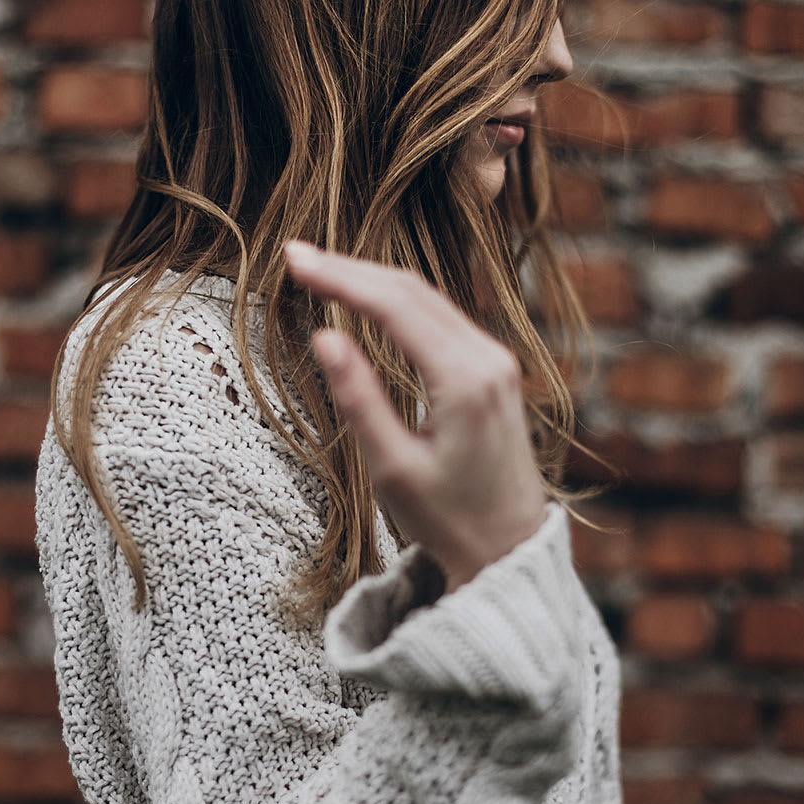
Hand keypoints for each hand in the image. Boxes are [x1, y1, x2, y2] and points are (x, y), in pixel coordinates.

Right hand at [284, 240, 547, 593]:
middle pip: (413, 290)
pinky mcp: (496, 371)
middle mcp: (489, 360)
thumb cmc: (447, 519)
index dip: (340, 276)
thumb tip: (325, 336)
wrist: (509, 547)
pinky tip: (371, 300)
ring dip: (376, 282)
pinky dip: (402, 303)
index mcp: (463, 381)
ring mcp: (498, 362)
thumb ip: (359, 399)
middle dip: (353, 269)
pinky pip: (444, 319)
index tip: (294, 259)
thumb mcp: (392, 468)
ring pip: (430, 300)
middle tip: (297, 256)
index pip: (393, 305)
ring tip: (324, 271)